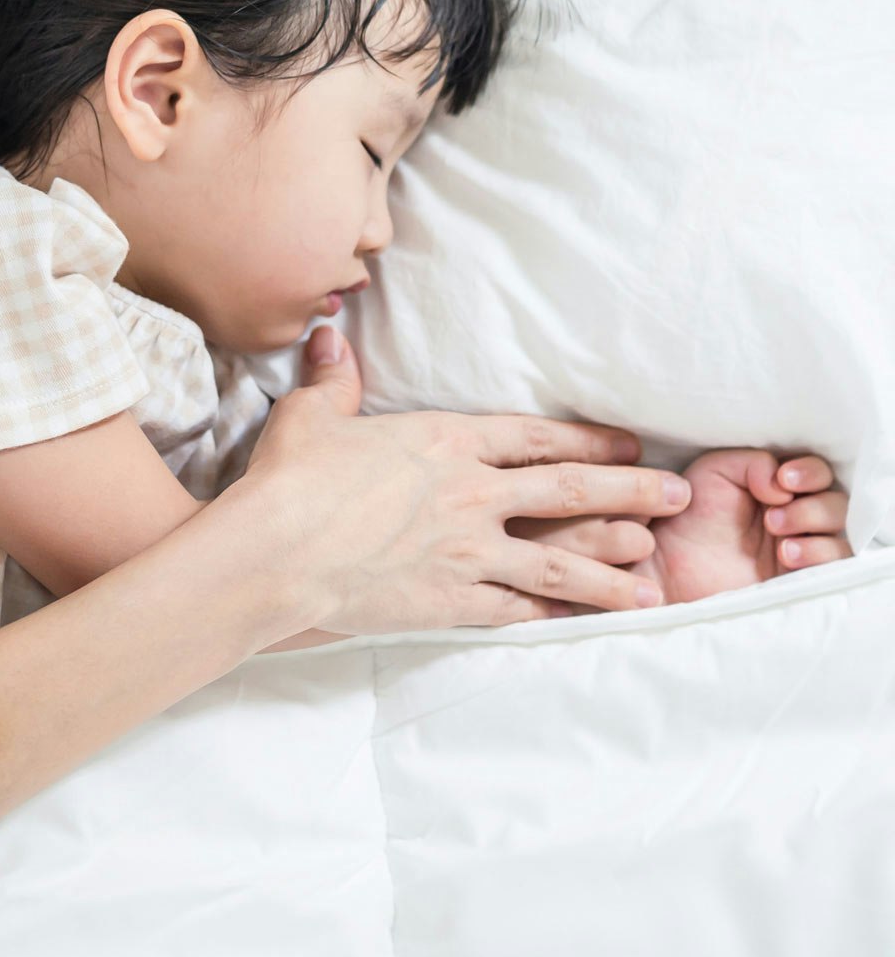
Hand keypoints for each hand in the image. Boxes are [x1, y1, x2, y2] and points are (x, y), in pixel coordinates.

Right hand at [231, 329, 685, 635]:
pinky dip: (550, 615)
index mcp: (447, 443)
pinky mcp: (454, 601)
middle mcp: (473, 495)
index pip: (535, 438)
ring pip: (561, 563)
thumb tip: (327, 335)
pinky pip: (518, 609)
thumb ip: (334, 380)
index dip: (587, 440)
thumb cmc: (291, 479)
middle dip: (632, 493)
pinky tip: (576, 621)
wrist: (279, 551)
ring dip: (612, 571)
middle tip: (677, 496)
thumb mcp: (312, 417)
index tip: (627, 444)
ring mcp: (469, 552)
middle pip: (571, 494)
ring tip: (650, 582)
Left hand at [641, 449, 848, 604]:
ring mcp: (802, 550)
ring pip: (842, 533)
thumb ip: (752, 463)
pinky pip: (838, 566)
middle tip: (773, 518)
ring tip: (779, 538)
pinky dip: (821, 554)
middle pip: (837, 501)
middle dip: (812, 504)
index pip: (818, 471)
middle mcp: (796, 517)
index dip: (809, 471)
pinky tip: (788, 555)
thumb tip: (782, 485)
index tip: (783, 479)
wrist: (668, 569)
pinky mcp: (802, 580)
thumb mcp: (713, 472)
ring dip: (815, 528)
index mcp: (777, 489)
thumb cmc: (685, 518)